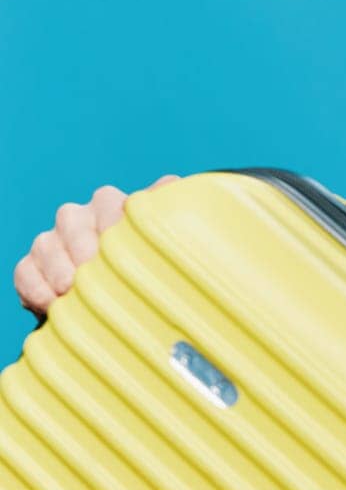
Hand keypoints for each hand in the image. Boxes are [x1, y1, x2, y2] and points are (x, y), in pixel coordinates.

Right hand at [14, 176, 179, 316]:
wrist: (126, 304)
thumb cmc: (155, 270)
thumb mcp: (170, 244)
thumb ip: (171, 212)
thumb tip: (174, 184)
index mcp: (115, 208)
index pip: (110, 202)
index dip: (114, 220)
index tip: (126, 244)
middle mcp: (81, 220)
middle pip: (72, 220)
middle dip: (84, 246)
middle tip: (94, 268)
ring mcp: (54, 243)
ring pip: (47, 245)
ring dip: (60, 270)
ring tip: (74, 291)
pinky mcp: (33, 268)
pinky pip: (26, 272)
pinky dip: (38, 288)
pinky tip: (53, 304)